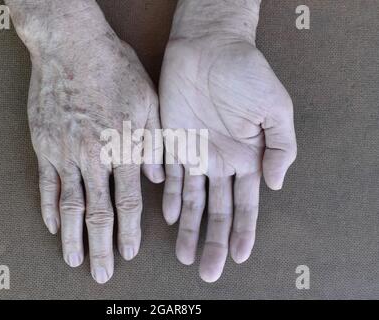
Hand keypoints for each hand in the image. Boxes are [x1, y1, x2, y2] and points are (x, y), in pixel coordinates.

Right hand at [6, 0, 163, 283]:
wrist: (71, 45)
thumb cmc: (115, 69)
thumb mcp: (149, 101)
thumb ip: (156, 142)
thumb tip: (158, 178)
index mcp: (123, 147)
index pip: (128, 202)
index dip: (129, 231)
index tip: (129, 252)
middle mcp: (93, 156)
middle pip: (97, 212)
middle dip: (101, 246)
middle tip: (102, 273)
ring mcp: (65, 151)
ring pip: (69, 204)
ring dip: (72, 236)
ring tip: (73, 259)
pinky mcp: (44, 143)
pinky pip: (46, 183)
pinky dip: (48, 207)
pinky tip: (52, 225)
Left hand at [160, 0, 296, 281]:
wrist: (208, 45)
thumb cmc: (245, 72)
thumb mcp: (276, 109)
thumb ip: (281, 148)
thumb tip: (275, 185)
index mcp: (247, 157)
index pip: (244, 204)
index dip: (242, 231)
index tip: (239, 257)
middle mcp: (219, 161)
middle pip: (215, 210)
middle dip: (212, 241)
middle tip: (208, 271)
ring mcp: (193, 153)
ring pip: (190, 200)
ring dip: (188, 228)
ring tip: (185, 255)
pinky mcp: (170, 141)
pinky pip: (167, 175)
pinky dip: (167, 196)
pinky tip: (168, 217)